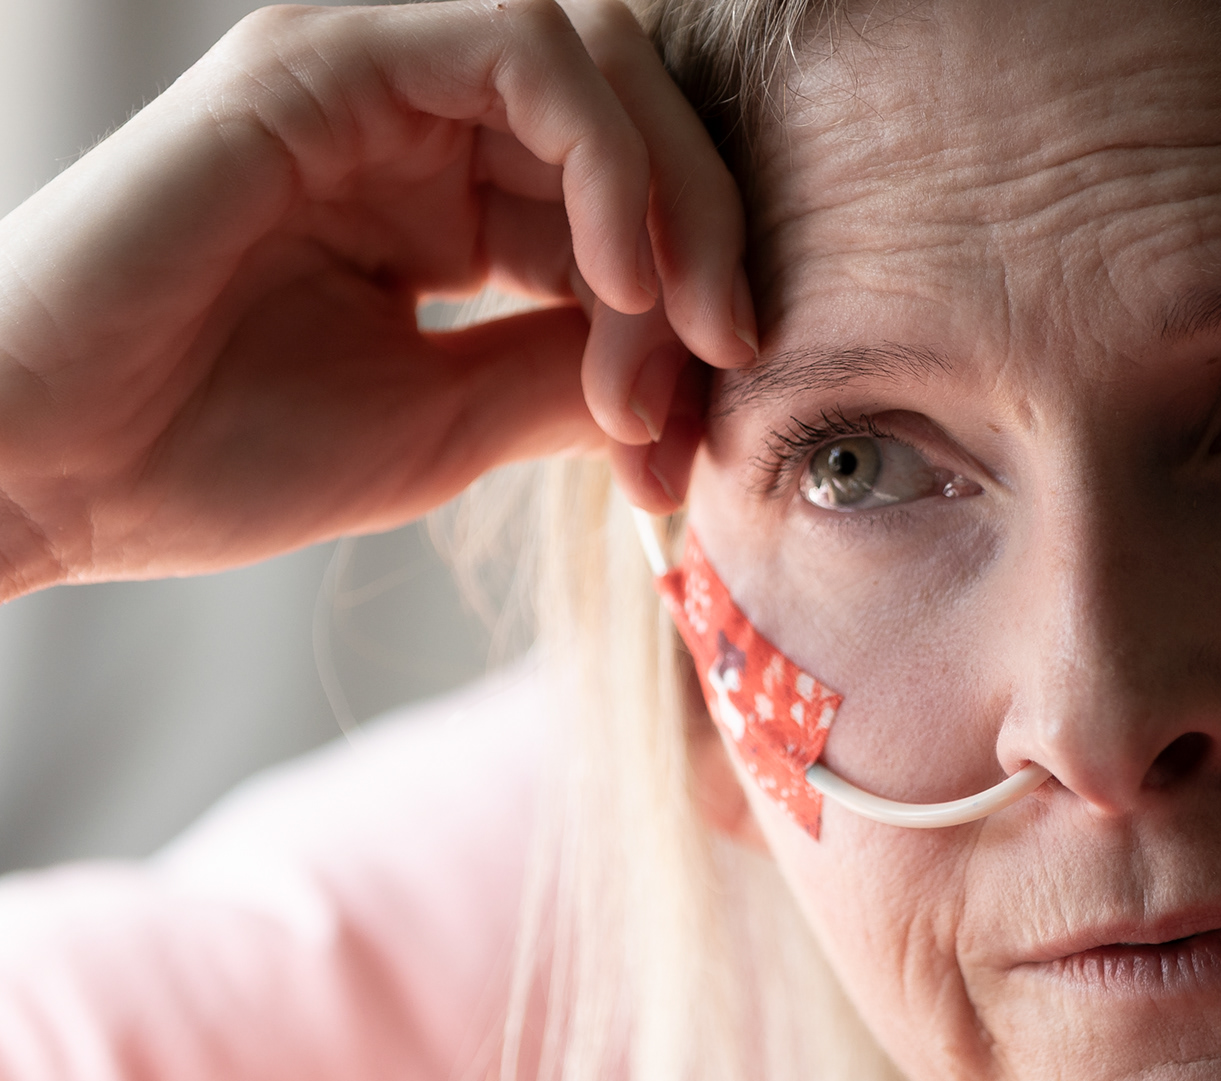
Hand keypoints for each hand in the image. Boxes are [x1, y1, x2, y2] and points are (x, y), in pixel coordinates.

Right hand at [0, 0, 744, 599]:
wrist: (51, 473)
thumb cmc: (217, 454)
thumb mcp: (450, 421)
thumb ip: (573, 374)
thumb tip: (696, 364)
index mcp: (444, 200)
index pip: (625, 202)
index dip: (691, 303)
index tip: (701, 428)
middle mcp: (414, 122)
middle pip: (634, 115)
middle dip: (712, 233)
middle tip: (733, 352)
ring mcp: (368, 78)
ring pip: (601, 63)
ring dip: (674, 195)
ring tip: (681, 326)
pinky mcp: (323, 58)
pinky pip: (523, 49)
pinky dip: (607, 153)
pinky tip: (624, 278)